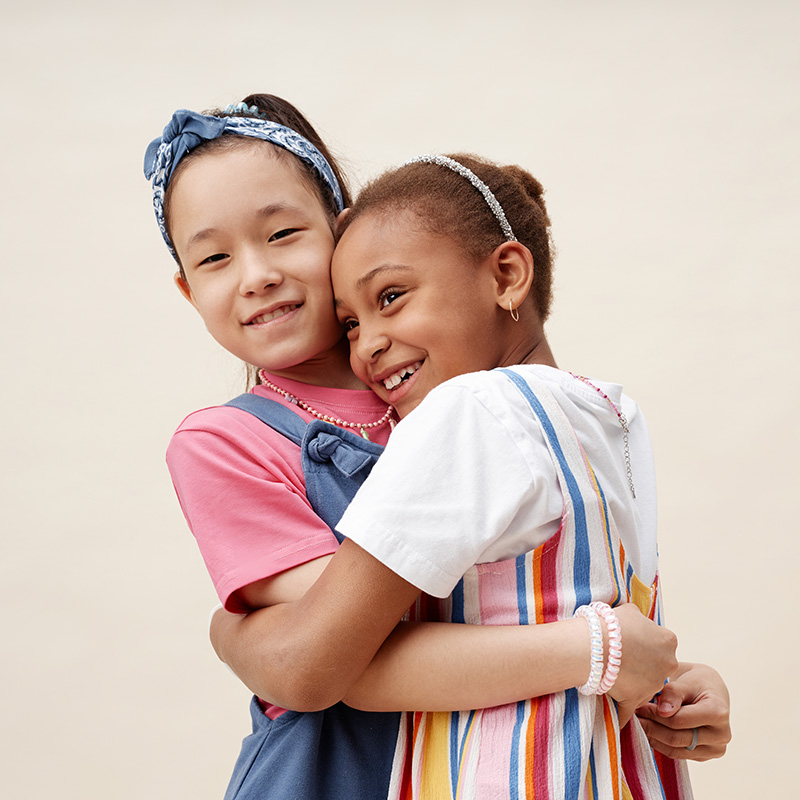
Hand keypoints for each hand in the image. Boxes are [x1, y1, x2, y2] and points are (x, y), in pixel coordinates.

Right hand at [607, 604, 677, 726]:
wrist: (593, 644)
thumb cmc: (610, 624)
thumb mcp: (630, 611)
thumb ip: (640, 620)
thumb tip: (639, 622)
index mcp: (668, 640)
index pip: (661, 644)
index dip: (645, 643)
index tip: (630, 643)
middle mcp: (667, 664)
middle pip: (657, 667)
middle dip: (642, 664)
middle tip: (621, 658)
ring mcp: (653, 685)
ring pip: (645, 686)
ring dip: (632, 684)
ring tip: (610, 673)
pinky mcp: (636, 701)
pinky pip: (629, 710)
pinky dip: (622, 714)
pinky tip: (614, 715)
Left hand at [636, 662, 730, 760]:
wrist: (709, 691)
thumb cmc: (696, 682)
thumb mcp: (686, 680)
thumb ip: (674, 693)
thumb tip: (662, 711)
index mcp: (718, 712)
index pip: (679, 720)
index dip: (655, 714)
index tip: (638, 706)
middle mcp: (721, 735)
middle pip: (676, 737)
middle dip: (651, 726)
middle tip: (633, 715)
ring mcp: (715, 749)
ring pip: (675, 750)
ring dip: (653, 737)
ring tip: (638, 723)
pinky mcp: (705, 756)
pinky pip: (678, 754)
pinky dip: (660, 744)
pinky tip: (648, 732)